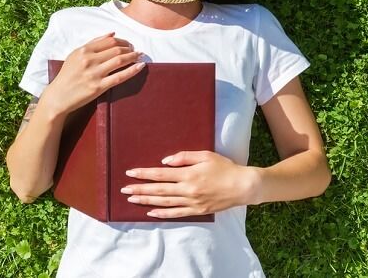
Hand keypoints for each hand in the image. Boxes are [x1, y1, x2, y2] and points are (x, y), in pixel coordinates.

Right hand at [47, 32, 144, 114]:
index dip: (122, 41)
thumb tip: (112, 33)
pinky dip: (132, 70)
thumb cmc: (67, 75)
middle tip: (136, 50)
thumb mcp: (75, 55)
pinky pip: (119, 76)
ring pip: (119, 60)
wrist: (58, 96)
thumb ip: (93, 43)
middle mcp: (89, 60)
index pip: (109, 41)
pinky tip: (140, 66)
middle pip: (116, 49)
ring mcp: (94, 74)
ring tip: (139, 56)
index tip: (128, 44)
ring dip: (133, 56)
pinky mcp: (98, 87)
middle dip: (129, 48)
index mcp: (83, 50)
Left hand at [120, 150, 259, 217]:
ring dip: (146, 201)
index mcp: (189, 174)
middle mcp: (188, 189)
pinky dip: (162, 213)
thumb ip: (184, 157)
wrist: (242, 186)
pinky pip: (176, 213)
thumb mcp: (205, 155)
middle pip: (159, 190)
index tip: (130, 173)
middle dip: (140, 189)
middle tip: (124, 189)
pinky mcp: (197, 210)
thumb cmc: (225, 167)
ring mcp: (192, 202)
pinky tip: (151, 212)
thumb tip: (164, 161)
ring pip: (164, 202)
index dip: (144, 174)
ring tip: (132, 199)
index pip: (160, 174)